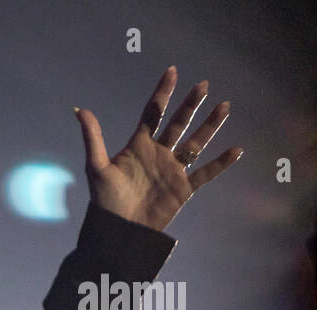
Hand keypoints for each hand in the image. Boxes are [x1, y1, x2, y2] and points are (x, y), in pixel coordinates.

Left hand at [75, 66, 243, 231]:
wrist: (118, 231)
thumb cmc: (104, 201)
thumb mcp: (97, 167)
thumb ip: (92, 138)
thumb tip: (80, 110)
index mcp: (138, 146)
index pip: (153, 113)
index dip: (163, 93)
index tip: (172, 71)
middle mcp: (158, 154)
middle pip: (178, 124)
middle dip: (190, 105)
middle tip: (203, 85)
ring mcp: (172, 170)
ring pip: (196, 143)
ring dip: (210, 126)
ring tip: (224, 107)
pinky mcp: (182, 189)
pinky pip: (205, 173)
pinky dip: (220, 163)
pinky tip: (236, 150)